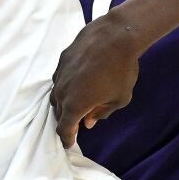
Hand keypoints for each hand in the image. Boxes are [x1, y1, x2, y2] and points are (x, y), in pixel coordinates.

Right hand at [51, 16, 140, 147]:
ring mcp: (60, 73)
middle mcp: (62, 91)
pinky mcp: (63, 59)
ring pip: (57, 94)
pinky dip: (66, 85)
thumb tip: (89, 121)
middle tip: (78, 123)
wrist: (115, 36)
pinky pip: (60, 78)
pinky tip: (78, 83)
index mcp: (74, 105)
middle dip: (67, 120)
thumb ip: (102, 113)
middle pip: (59, 112)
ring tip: (78, 103)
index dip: (66, 138)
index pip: (64, 129)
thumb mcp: (119, 98)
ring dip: (65, 102)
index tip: (69, 143)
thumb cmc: (121, 70)